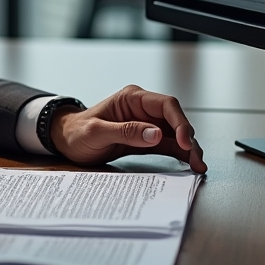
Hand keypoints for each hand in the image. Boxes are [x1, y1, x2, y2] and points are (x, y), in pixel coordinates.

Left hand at [49, 86, 205, 172]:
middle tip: (197, 158)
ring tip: (199, 165)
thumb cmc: (76, 133)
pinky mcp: (146, 139)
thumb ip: (125, 132)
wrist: (66, 141)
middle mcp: (143, 109)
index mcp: (132, 99)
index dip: (179, 122)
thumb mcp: (96, 132)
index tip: (185, 141)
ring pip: (176, 134)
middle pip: (175, 119)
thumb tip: (155, 134)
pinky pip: (169, 145)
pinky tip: (190, 164)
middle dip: (189, 138)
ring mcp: (146, 124)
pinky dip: (181, 154)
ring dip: (189, 149)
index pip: (165, 105)